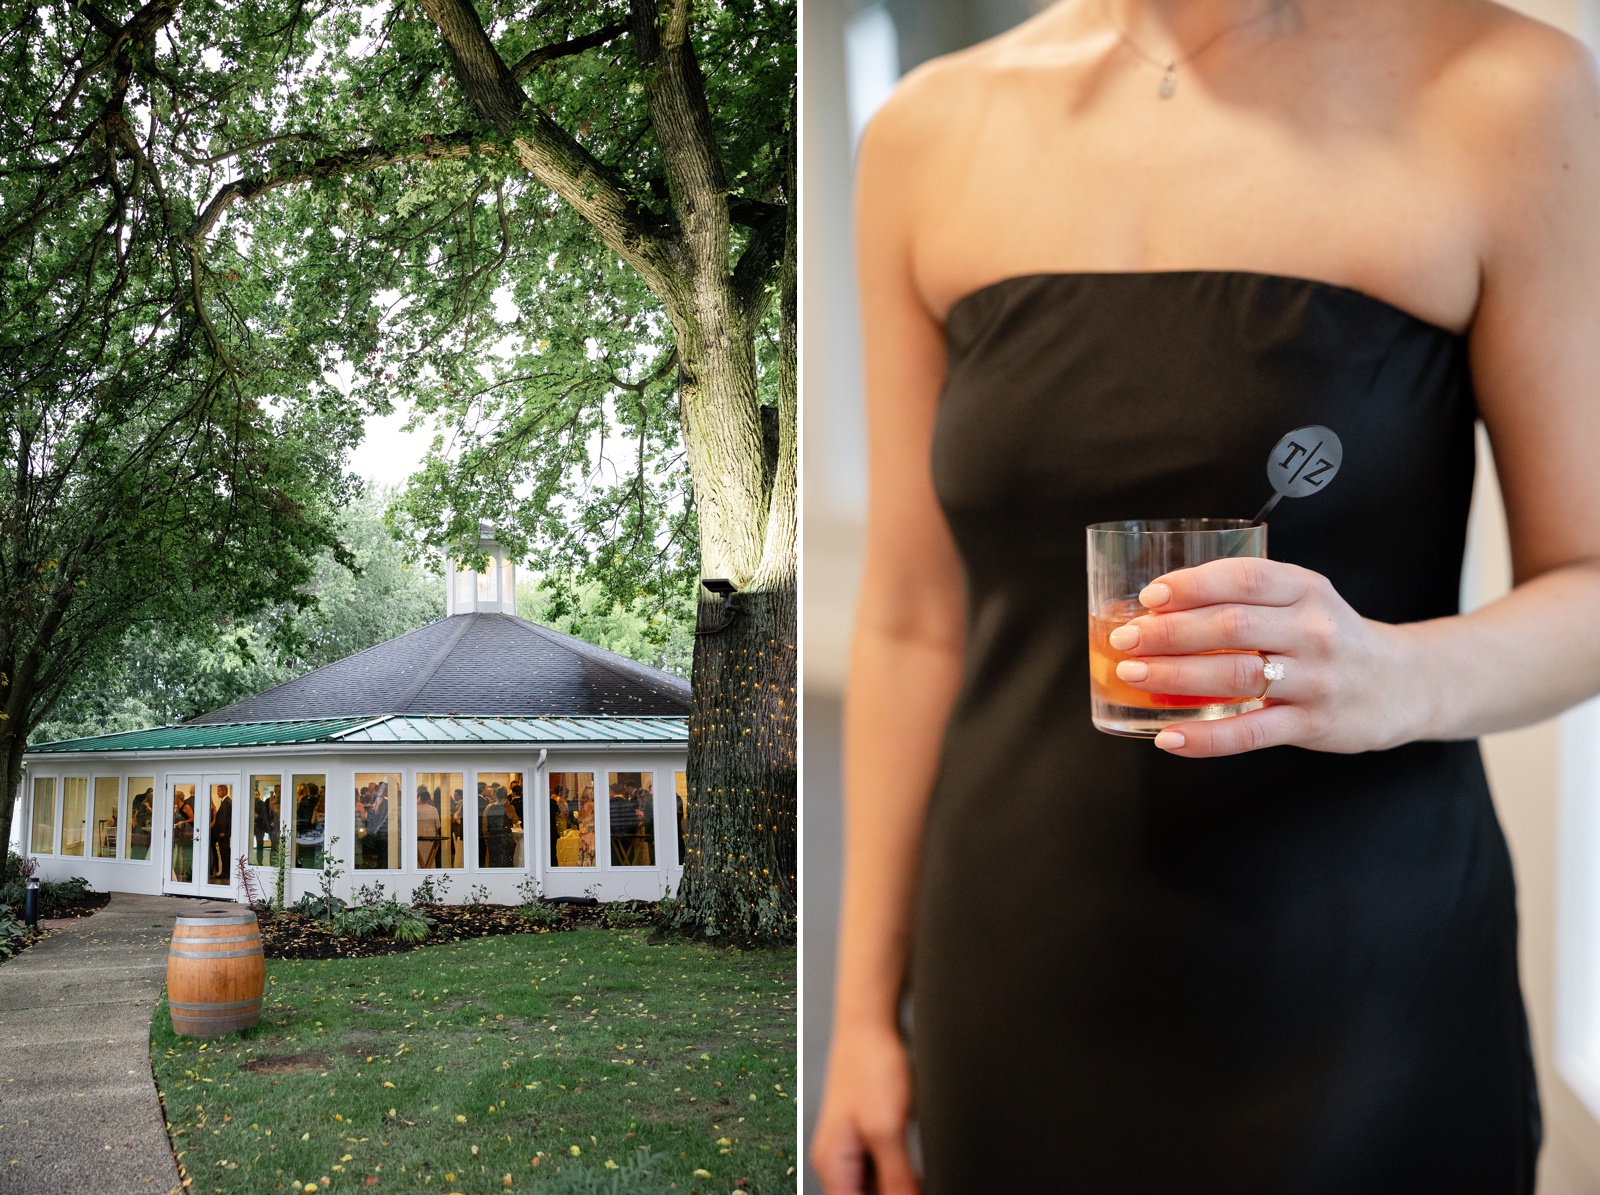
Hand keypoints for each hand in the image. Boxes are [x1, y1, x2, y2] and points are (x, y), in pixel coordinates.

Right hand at [810, 1026, 918, 1194]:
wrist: (870, 1024)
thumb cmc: (868, 1064)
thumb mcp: (887, 1130)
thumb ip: (897, 1179)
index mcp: (832, 1164)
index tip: (909, 1194)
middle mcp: (836, 1159)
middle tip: (915, 1183)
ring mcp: (851, 1145)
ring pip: (874, 1186)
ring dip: (897, 1186)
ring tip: (916, 1176)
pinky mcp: (866, 1133)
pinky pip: (881, 1168)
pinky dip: (899, 1173)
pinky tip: (916, 1169)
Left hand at [1108, 557, 1422, 756]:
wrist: (1403, 684)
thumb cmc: (1331, 638)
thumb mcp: (1303, 602)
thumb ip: (1246, 599)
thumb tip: (1158, 607)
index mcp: (1306, 590)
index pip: (1244, 578)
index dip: (1193, 585)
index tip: (1151, 596)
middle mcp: (1313, 631)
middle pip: (1231, 627)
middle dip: (1169, 632)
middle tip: (1125, 639)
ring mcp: (1315, 680)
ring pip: (1235, 676)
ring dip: (1176, 676)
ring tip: (1134, 674)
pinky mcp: (1314, 724)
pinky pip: (1250, 733)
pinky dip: (1205, 738)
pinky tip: (1169, 737)